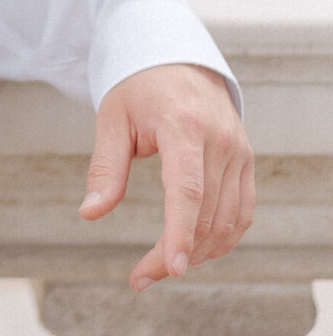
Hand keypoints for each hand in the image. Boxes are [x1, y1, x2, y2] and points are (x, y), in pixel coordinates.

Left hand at [78, 63, 254, 291]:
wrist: (179, 59)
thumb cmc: (139, 87)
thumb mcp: (112, 119)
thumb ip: (105, 168)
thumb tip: (90, 213)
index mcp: (184, 126)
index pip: (186, 190)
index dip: (179, 233)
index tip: (170, 269)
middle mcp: (219, 140)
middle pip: (205, 214)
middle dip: (174, 254)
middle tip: (141, 276)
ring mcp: (238, 151)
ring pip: (228, 221)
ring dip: (199, 253)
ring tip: (161, 267)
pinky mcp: (246, 160)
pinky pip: (242, 212)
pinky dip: (222, 238)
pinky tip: (195, 251)